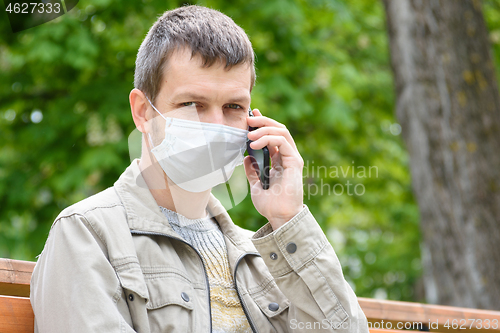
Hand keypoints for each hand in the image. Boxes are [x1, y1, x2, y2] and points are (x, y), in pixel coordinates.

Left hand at [244, 109, 303, 229]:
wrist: (279, 217)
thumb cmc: (270, 204)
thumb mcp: (256, 184)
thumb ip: (252, 170)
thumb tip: (246, 157)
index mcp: (279, 160)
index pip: (272, 135)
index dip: (262, 123)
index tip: (249, 117)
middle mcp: (287, 156)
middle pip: (278, 129)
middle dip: (263, 121)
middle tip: (248, 119)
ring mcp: (292, 158)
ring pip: (282, 131)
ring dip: (264, 129)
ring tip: (249, 134)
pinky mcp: (295, 162)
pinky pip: (283, 142)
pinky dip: (268, 139)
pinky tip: (254, 144)